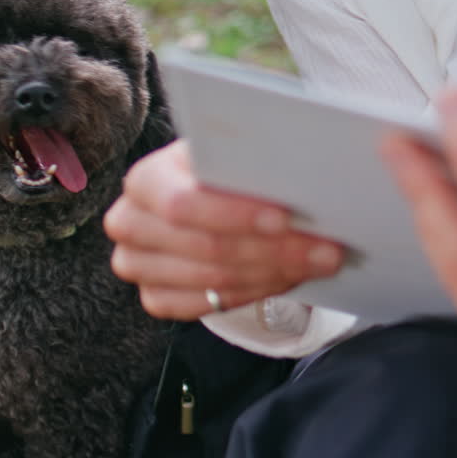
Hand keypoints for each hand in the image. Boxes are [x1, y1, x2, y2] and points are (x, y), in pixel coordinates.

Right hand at [104, 140, 343, 319]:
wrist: (202, 200)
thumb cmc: (221, 170)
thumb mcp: (230, 153)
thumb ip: (249, 159)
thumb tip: (298, 169)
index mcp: (145, 180)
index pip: (182, 204)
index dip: (235, 215)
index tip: (285, 218)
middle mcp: (130, 223)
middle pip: (206, 247)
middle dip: (274, 250)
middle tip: (327, 249)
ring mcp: (137, 265)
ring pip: (215, 279)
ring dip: (275, 272)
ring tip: (319, 261)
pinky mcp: (154, 297)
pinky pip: (209, 305)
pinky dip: (256, 291)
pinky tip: (289, 276)